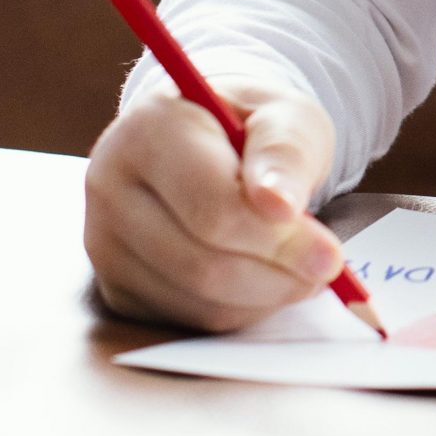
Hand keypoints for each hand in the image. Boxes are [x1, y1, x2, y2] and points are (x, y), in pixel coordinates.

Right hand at [84, 62, 345, 329]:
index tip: (331, 254)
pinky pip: (188, 320)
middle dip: (278, 273)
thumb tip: (280, 205)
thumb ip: (285, 152)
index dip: (277, 238)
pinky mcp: (116, 286)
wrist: (209, 138)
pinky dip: (241, 309)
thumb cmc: (251, 125)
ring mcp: (104, 241)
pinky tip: (261, 276)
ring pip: (198, 300)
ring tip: (298, 265)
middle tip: (327, 267)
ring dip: (265, 295)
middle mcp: (111, 185)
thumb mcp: (285, 115)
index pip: (213, 207)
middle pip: (203, 262)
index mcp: (149, 128)